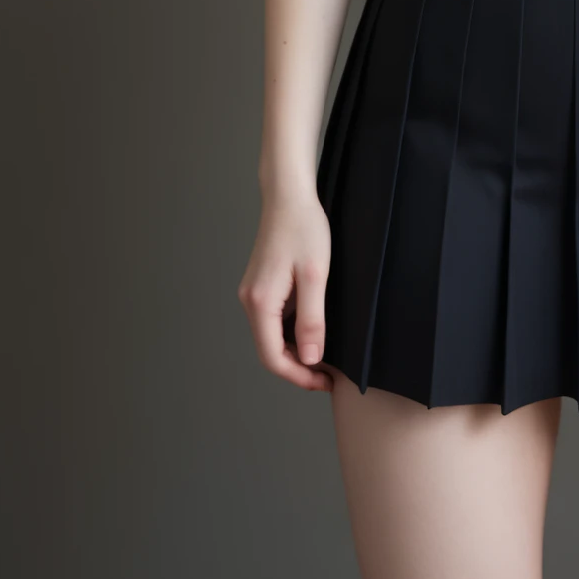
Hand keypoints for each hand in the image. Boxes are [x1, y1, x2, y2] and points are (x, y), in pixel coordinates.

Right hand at [237, 192, 336, 391]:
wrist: (289, 196)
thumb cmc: (304, 229)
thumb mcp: (316, 277)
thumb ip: (312, 321)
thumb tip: (310, 359)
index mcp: (260, 302)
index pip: (272, 357)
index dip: (298, 376)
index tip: (325, 382)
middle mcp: (250, 301)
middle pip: (269, 350)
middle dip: (298, 367)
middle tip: (328, 374)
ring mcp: (253, 293)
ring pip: (271, 336)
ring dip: (294, 351)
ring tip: (325, 355)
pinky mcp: (261, 286)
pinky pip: (273, 320)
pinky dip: (291, 333)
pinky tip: (312, 331)